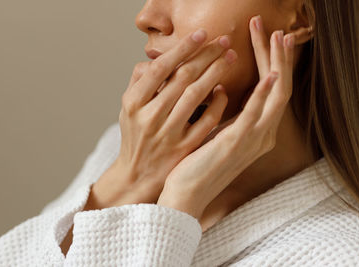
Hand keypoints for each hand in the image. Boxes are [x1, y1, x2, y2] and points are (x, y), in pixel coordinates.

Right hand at [91, 29, 237, 204]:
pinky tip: (223, 90)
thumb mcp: (127, 109)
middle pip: (182, 77)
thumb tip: (156, 59)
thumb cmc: (135, 136)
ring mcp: (168, 133)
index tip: (201, 34)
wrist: (137, 175)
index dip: (183, 48)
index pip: (161, 67)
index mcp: (134, 102)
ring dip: (216, 73)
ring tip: (230, 57)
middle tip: (224, 40)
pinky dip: (217, 103)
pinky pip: (206, 121)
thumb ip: (139, 82)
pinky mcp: (184, 147)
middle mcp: (150, 117)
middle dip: (206, 55)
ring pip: (196, 95)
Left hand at [157, 15, 294, 221]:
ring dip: (277, 66)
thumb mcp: (213, 133)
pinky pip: (255, 115)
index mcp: (255, 132)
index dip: (272, 64)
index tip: (269, 41)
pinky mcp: (236, 144)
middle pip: (279, 89)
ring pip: (275, 97)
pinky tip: (269, 75)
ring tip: (278, 40)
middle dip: (279, 58)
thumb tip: (216, 89)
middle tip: (278, 32)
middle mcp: (261, 135)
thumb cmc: (196, 163)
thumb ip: (220, 114)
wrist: (187, 193)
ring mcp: (251, 140)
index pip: (270, 90)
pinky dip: (264, 95)